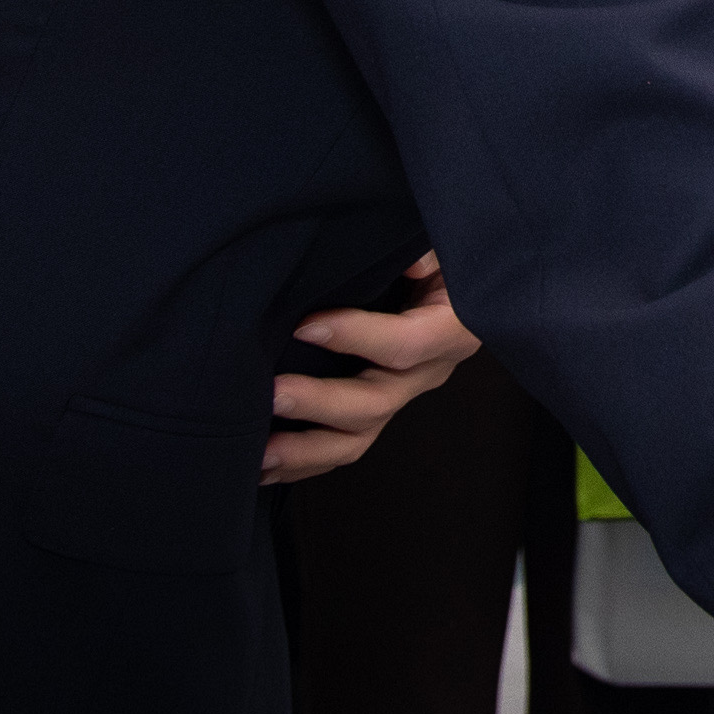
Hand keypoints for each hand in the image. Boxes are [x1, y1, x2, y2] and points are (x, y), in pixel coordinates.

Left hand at [267, 254, 478, 484]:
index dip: (358, 337)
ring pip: (356, 439)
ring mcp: (400, 397)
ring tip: (258, 453)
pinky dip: (303, 460)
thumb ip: (427, 254)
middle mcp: (428, 372)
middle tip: (271, 395)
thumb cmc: (443, 259)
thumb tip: (409, 265)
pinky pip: (342, 446)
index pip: (407, 344)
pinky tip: (263, 468)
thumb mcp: (444, 246)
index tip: (305, 324)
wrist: (454, 288)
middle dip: (319, 402)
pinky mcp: (376, 412)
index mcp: (451, 330)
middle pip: (375, 403)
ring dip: (305, 449)